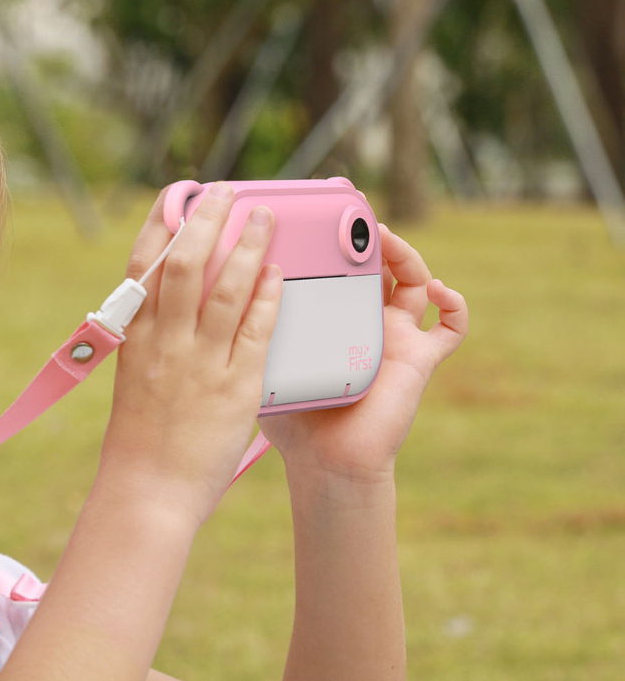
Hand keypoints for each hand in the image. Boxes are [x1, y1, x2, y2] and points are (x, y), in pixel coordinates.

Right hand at [98, 185, 283, 527]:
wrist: (148, 493)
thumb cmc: (138, 445)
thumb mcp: (134, 383)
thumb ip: (152, 345)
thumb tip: (170, 314)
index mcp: (134, 340)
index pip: (144, 266)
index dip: (161, 224)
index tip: (176, 196)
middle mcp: (164, 343)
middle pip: (186, 262)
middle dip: (208, 218)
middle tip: (227, 191)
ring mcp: (200, 363)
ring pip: (227, 287)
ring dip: (250, 245)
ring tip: (268, 218)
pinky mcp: (234, 387)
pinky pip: (256, 329)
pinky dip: (269, 296)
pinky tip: (281, 274)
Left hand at [259, 223, 468, 482]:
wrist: (326, 464)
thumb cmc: (294, 421)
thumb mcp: (268, 367)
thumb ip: (253, 332)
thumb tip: (225, 292)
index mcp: (332, 320)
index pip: (338, 269)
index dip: (336, 242)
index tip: (322, 215)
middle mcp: (366, 323)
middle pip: (380, 267)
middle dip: (371, 239)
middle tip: (355, 217)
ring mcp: (397, 339)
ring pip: (416, 282)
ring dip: (408, 255)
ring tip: (385, 240)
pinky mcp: (420, 360)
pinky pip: (452, 328)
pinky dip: (455, 305)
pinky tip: (440, 289)